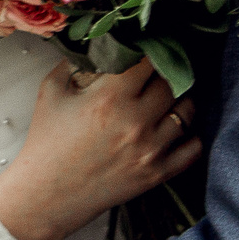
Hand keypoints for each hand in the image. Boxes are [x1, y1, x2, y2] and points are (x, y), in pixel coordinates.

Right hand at [0, 60, 200, 239]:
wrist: (46, 195)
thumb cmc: (46, 143)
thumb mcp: (51, 91)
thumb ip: (74, 62)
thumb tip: (98, 44)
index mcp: (109, 97)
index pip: (148, 60)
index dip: (150, 50)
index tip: (148, 48)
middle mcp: (136, 121)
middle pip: (171, 82)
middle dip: (165, 73)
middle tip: (158, 72)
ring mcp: (150, 149)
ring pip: (187, 111)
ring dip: (180, 100)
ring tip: (169, 97)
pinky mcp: (157, 173)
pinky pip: (193, 147)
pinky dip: (189, 135)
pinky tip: (175, 128)